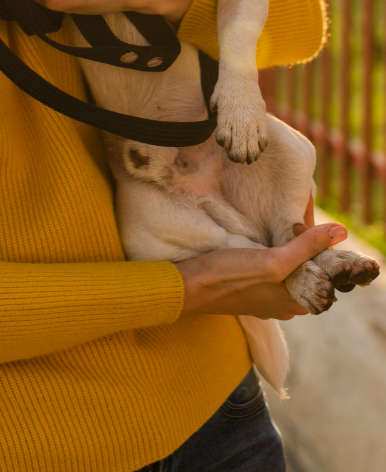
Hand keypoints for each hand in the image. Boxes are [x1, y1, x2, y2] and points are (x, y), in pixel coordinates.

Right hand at [176, 222, 346, 319]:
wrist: (188, 286)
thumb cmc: (229, 277)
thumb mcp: (272, 261)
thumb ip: (305, 248)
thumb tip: (340, 231)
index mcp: (296, 303)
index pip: (323, 274)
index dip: (321, 249)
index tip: (310, 227)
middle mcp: (283, 304)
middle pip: (305, 271)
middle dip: (304, 247)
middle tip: (294, 222)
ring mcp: (264, 297)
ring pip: (287, 270)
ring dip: (287, 250)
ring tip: (280, 228)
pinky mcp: (248, 288)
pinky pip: (270, 270)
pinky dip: (272, 255)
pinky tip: (263, 242)